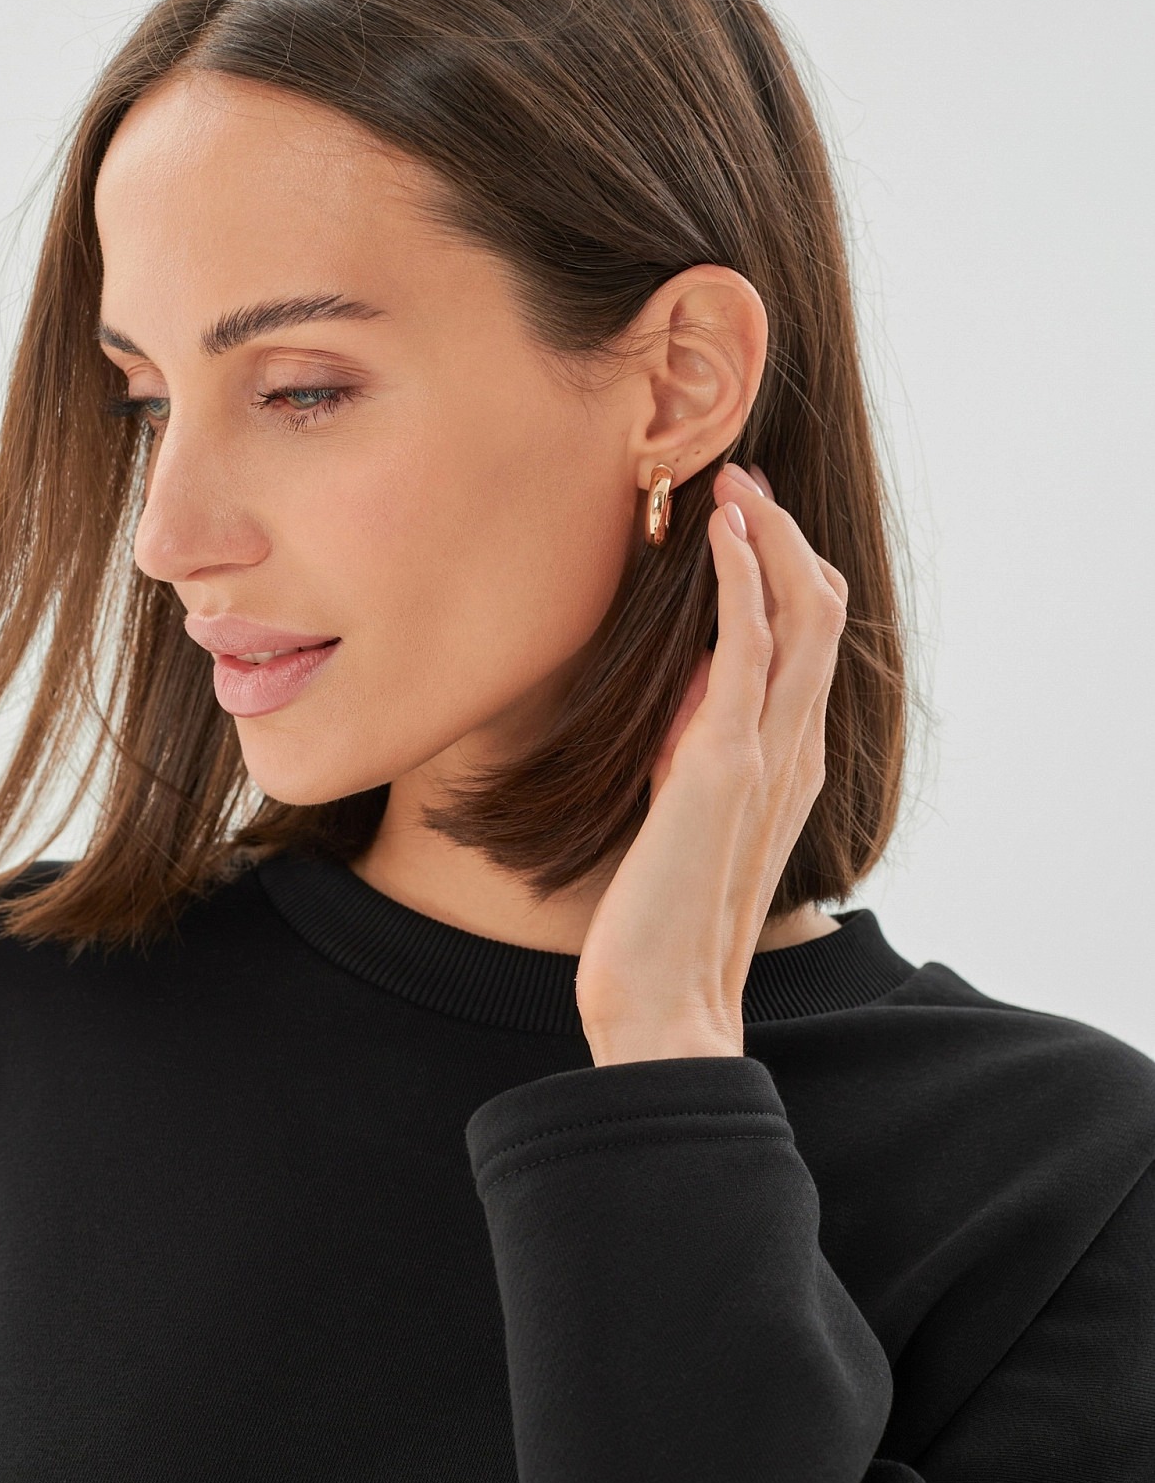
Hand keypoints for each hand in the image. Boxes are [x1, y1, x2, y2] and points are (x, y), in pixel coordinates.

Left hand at [575, 462, 848, 1064]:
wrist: (664, 1002)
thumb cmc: (660, 926)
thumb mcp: (682, 823)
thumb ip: (699, 762)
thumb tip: (687, 700)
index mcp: (789, 767)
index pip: (812, 645)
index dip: (786, 572)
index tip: (742, 520)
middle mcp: (795, 753)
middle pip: (823, 612)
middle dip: (786, 535)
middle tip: (741, 480)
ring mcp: (768, 756)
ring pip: (804, 615)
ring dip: (770, 538)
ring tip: (733, 485)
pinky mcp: (724, 763)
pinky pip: (751, 648)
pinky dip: (742, 579)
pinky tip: (722, 536)